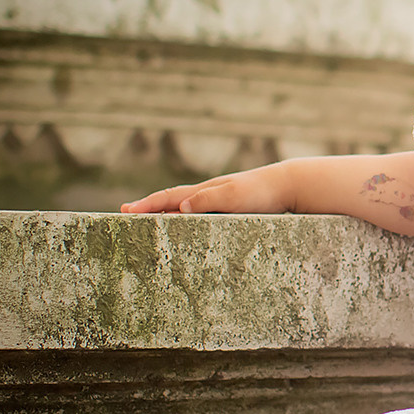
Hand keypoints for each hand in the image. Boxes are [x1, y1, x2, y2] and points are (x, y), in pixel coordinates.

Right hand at [120, 164, 289, 214]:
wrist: (289, 185)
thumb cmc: (263, 191)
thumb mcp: (235, 196)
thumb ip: (209, 200)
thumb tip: (180, 207)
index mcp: (205, 190)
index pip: (168, 197)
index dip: (146, 205)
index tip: (125, 212)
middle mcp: (208, 194)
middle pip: (171, 201)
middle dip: (148, 208)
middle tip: (125, 216)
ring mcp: (218, 201)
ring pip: (184, 209)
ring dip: (165, 214)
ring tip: (148, 223)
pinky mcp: (230, 210)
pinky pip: (200, 216)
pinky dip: (185, 221)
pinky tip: (186, 228)